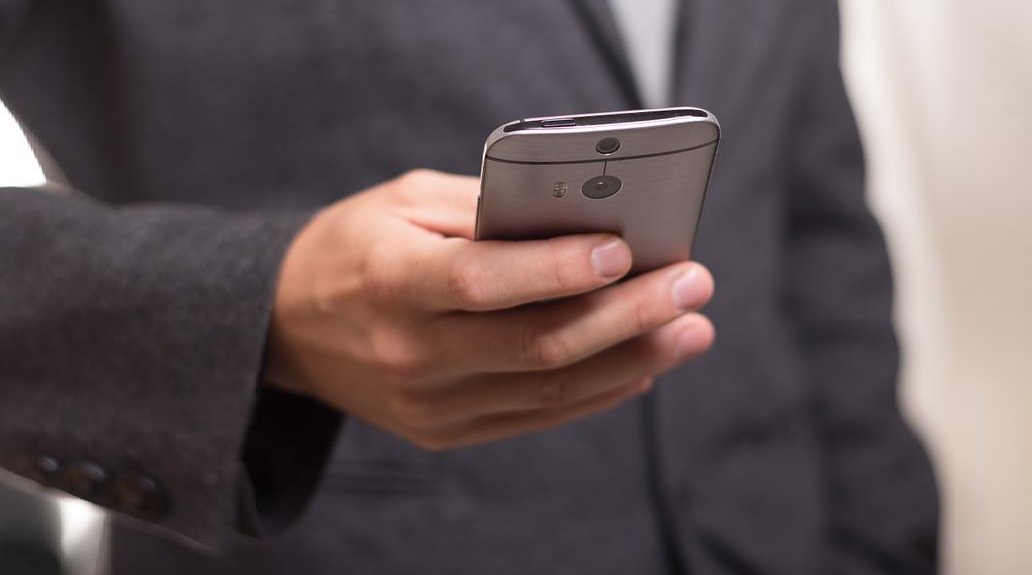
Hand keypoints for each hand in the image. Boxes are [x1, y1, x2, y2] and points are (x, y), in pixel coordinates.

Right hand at [266, 170, 714, 449]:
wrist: (287, 328)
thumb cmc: (356, 246)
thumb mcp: (405, 201)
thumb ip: (486, 207)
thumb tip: (582, 218)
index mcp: (391, 280)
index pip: (484, 282)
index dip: (557, 270)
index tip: (625, 249)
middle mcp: (411, 352)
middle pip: (538, 344)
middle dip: (628, 315)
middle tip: (693, 285)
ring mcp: (429, 404)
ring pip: (550, 390)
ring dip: (633, 359)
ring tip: (690, 329)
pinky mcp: (446, 431)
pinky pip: (537, 417)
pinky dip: (598, 391)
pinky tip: (643, 364)